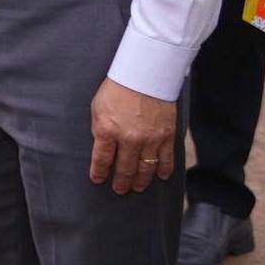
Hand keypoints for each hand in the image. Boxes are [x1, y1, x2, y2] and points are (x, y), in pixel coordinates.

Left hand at [89, 78, 176, 194]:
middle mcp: (129, 138)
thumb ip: (100, 129)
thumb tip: (103, 148)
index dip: (99, 173)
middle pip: (125, 169)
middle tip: (120, 189)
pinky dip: (163, 170)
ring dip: (141, 181)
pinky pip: (166, 159)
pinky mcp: (167, 136)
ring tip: (137, 187)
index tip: (98, 180)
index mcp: (108, 130)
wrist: (145, 74)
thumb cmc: (118, 88)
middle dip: (121, 182)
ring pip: (146, 168)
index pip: (101, 160)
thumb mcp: (98, 107)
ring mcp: (150, 139)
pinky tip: (160, 176)